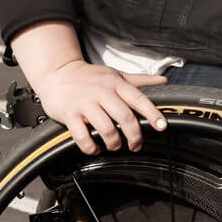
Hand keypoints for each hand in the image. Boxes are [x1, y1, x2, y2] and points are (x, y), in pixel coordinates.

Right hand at [29, 60, 167, 153]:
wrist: (58, 73)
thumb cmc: (90, 77)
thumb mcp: (116, 74)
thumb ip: (140, 80)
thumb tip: (163, 81)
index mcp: (116, 84)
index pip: (138, 99)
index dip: (152, 113)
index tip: (161, 126)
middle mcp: (102, 93)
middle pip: (125, 117)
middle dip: (134, 136)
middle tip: (136, 145)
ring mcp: (85, 104)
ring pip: (106, 129)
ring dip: (114, 143)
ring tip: (115, 146)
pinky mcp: (70, 114)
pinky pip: (82, 136)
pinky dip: (91, 148)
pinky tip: (95, 148)